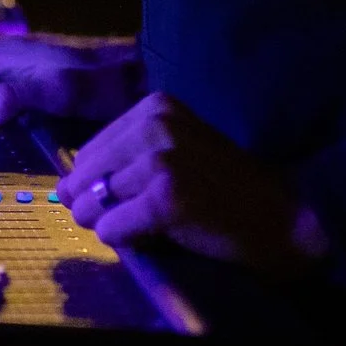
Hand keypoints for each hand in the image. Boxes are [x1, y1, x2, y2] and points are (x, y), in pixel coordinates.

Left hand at [61, 91, 326, 273]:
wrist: (280, 218)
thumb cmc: (223, 190)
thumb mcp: (175, 153)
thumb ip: (125, 160)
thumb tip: (65, 189)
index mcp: (155, 106)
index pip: (90, 149)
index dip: (95, 182)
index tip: (122, 199)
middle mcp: (156, 123)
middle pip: (85, 173)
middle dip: (92, 204)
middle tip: (123, 221)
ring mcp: (162, 158)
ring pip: (95, 201)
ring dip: (107, 223)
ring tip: (142, 229)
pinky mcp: (167, 197)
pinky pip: (113, 227)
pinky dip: (121, 239)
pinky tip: (149, 238)